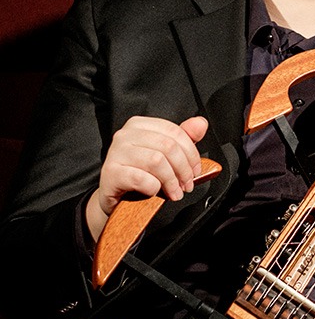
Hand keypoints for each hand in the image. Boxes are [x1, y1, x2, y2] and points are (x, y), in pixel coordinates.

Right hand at [85, 115, 208, 241]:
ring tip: (175, 192)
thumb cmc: (140, 172)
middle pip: (168, 146)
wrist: (115, 194)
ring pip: (156, 161)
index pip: (174, 131)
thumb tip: (200, 124)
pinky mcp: (110, 172)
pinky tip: (154, 192)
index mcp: (140, 125)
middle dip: (183, 169)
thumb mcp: (164, 153)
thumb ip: (184, 138)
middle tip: (187, 184)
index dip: (191, 153)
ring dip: (171, 181)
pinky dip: (153, 187)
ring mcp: (115, 152)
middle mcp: (125, 134)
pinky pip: (141, 178)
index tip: (196, 170)